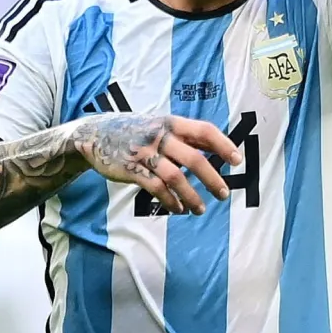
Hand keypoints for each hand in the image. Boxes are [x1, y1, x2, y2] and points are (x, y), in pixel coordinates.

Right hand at [70, 112, 240, 214]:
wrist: (94, 134)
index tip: (237, 161)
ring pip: (176, 178)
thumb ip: (183, 136)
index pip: (204, 131)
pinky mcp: (132, 169)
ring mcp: (145, 153)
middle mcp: (160, 136)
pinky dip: (171, 201)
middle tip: (224, 194)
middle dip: (212, 179)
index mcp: (170, 123)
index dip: (223, 145)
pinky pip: (157, 188)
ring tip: (201, 210)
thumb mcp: (159, 125)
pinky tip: (179, 209)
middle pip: (194, 159)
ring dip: (192, 196)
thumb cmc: (134, 130)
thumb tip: (216, 147)